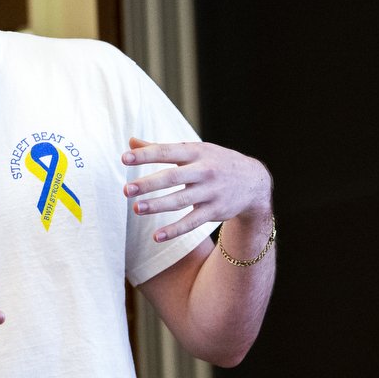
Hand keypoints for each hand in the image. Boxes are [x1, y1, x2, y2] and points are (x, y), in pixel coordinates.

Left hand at [122, 137, 272, 242]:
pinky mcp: (214, 211)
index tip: (124, 158)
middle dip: (149, 183)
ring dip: (158, 205)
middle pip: (173, 177)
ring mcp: (211, 192)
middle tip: (126, 189)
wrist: (254, 181)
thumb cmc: (214, 162)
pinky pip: (192, 222)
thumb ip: (161, 148)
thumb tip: (131, 142)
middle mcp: (204, 171)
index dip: (146, 155)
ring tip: (136, 209)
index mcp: (196, 152)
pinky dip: (175, 230)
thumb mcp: (194, 150)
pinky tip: (157, 236)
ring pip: (181, 200)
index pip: (167, 152)